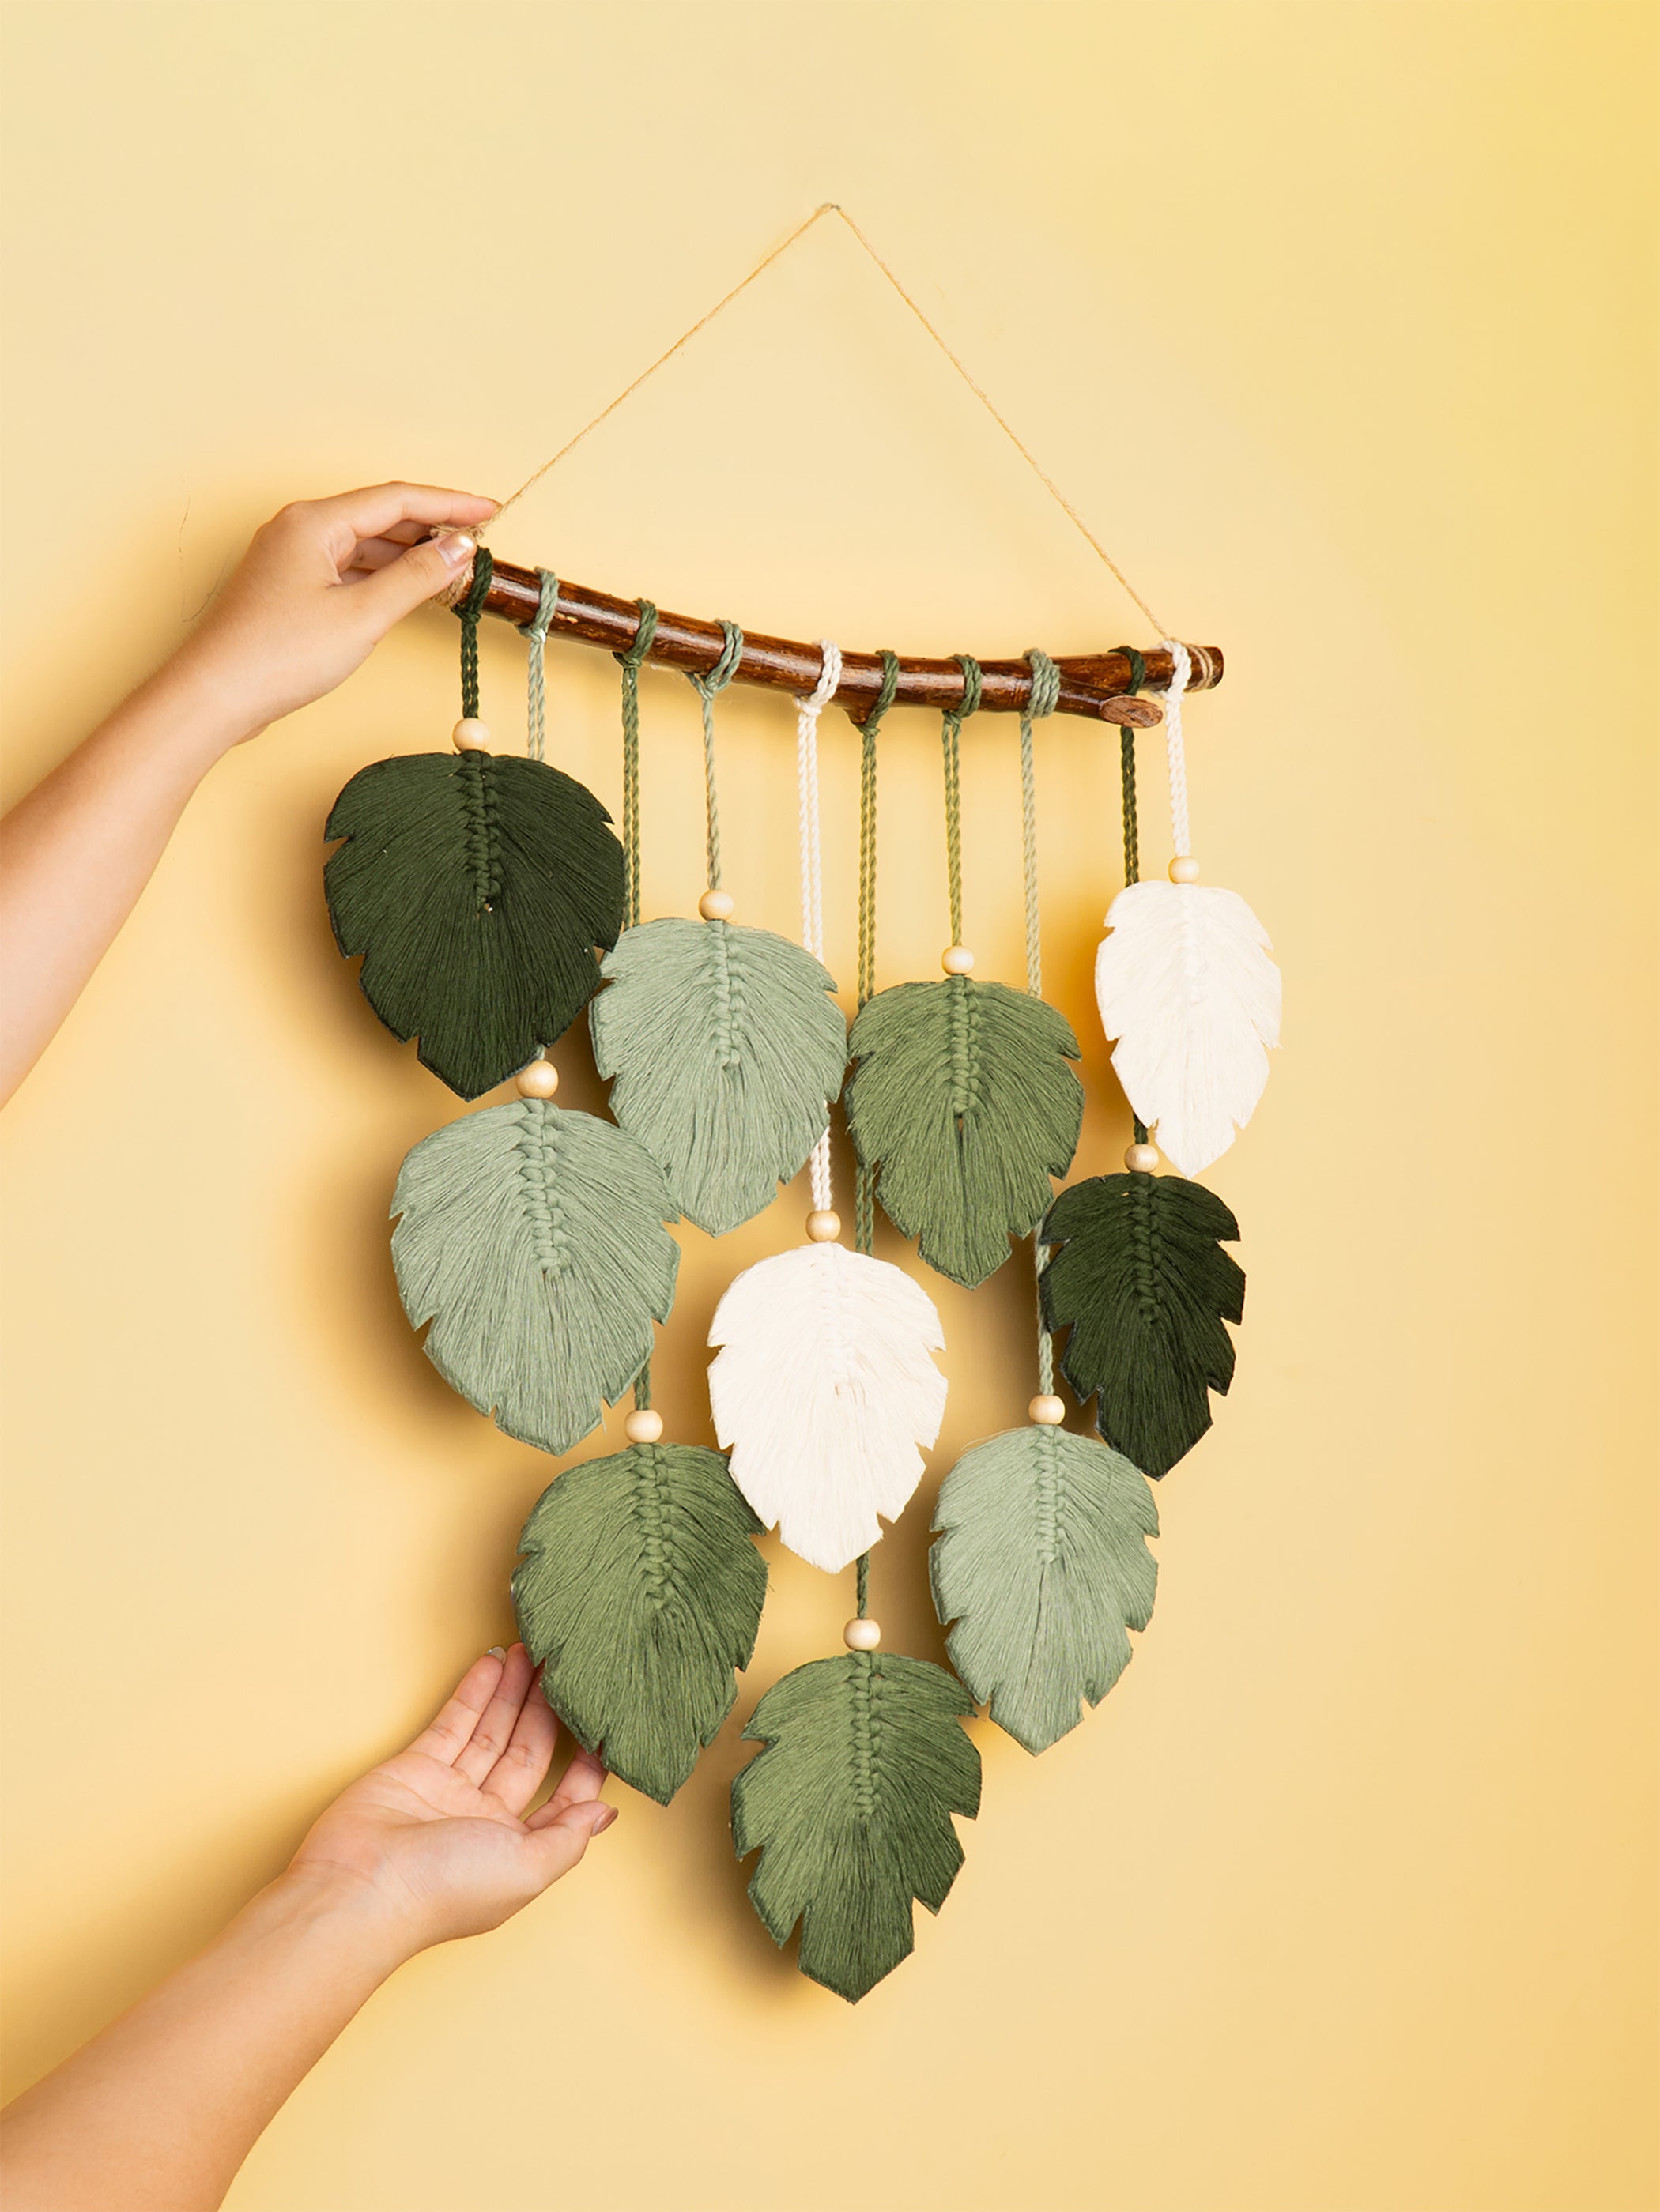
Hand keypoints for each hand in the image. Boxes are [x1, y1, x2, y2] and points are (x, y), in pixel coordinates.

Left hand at [164, 481, 497, 744]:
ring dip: (407, 555)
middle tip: (476, 546)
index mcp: (314, 522)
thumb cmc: (277, 655)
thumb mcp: (362, 616)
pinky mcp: (286, 587)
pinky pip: (345, 566)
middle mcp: (298, 529)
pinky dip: (381, 575)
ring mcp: (289, 557)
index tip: (489, 513)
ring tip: (450, 571)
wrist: (215, 695)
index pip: (397, 498)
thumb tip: (458, 549)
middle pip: (379, 516)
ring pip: (362, 543)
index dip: (449, 505)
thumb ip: (416, 578)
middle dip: (431, 529)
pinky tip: (405, 592)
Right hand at [286, 1645, 613, 1956]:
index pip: (564, 1797)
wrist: (360, 1888)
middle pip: (528, 1754)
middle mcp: (486, 1820)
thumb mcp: (527, 1869)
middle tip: (566, 1668)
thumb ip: (569, 1838)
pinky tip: (494, 1663)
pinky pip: (453, 1724)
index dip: (586, 1762)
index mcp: (518, 1849)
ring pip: (491, 1732)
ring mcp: (450, 1792)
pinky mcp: (416, 1768)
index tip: (606, 1722)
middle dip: (548, 1711)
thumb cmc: (445, 1889)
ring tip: (533, 1651)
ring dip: (512, 1692)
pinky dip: (474, 1693)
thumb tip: (606, 1813)